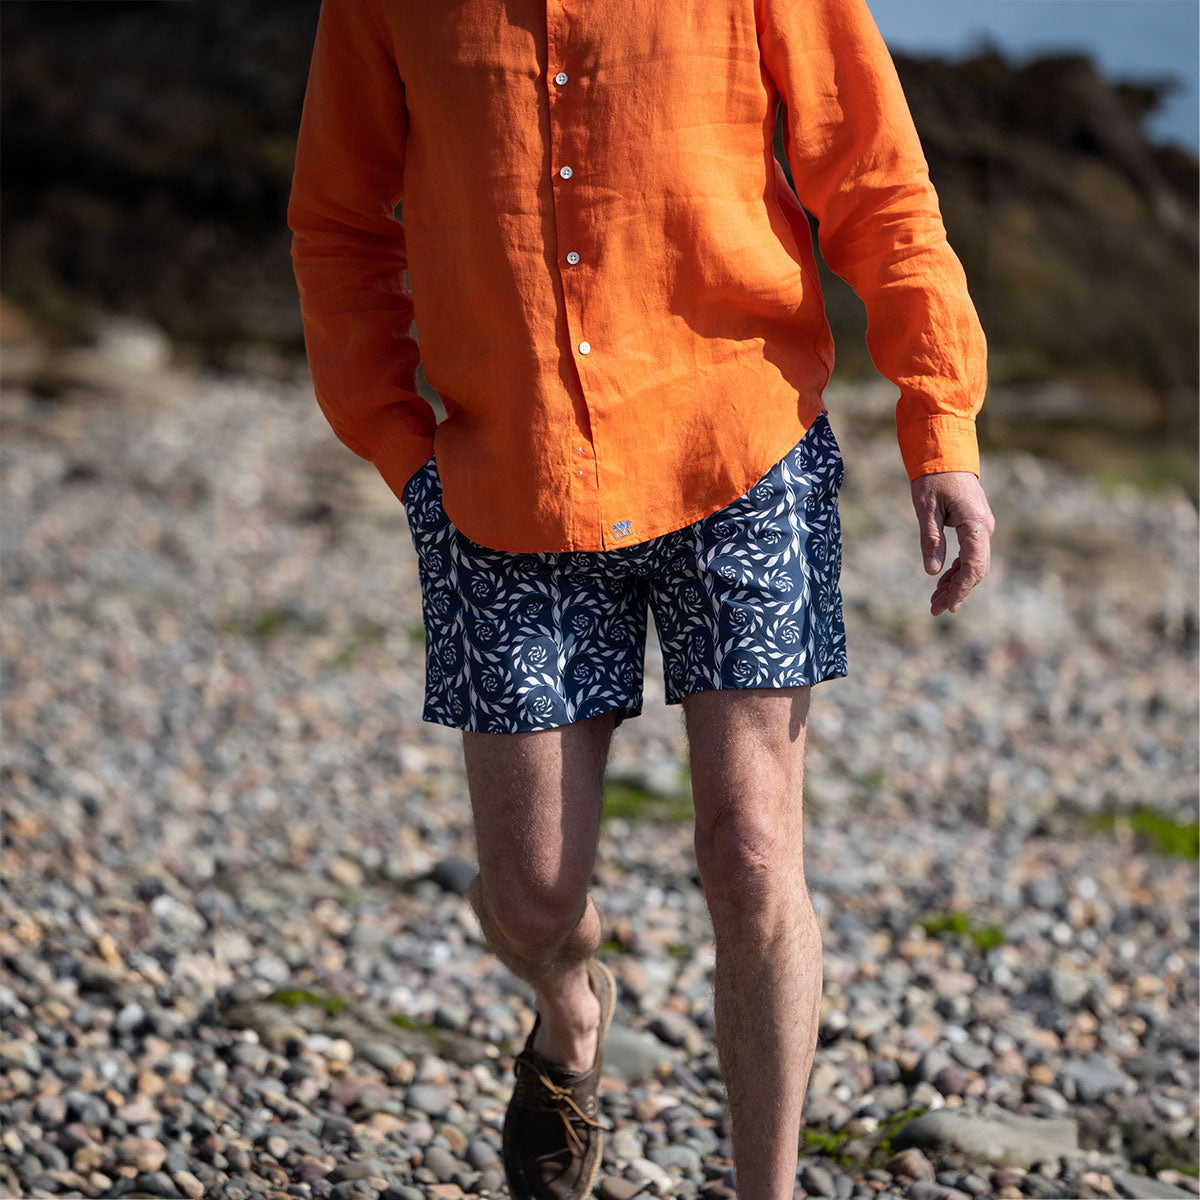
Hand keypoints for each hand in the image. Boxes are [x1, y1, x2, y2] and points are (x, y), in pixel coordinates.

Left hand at [910, 471, 994, 615]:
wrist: (946, 453)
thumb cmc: (933, 478)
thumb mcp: (925, 508)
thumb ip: (930, 539)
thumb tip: (932, 572)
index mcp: (976, 524)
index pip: (973, 565)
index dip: (961, 589)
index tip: (949, 607)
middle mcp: (984, 528)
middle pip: (976, 569)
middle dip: (957, 591)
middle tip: (935, 610)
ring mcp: (982, 527)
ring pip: (973, 564)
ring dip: (956, 583)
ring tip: (935, 602)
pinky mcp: (974, 526)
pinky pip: (969, 554)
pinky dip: (956, 570)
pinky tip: (942, 582)